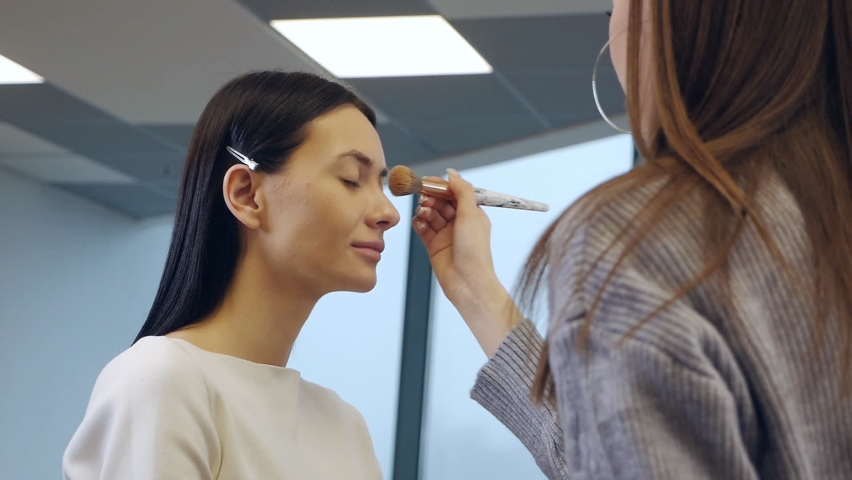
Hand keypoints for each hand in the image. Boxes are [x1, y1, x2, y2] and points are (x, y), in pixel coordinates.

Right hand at [413, 169, 521, 355]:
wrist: (467, 282)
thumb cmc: (474, 251)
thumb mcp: (471, 214)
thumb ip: (462, 191)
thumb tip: (452, 173)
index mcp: (472, 214)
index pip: (454, 193)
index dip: (441, 187)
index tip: (429, 181)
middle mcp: (459, 223)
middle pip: (440, 202)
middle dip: (431, 198)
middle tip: (424, 197)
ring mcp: (445, 234)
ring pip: (430, 214)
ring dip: (425, 210)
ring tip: (425, 213)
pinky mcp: (433, 246)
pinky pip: (422, 229)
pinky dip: (419, 223)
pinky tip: (419, 223)